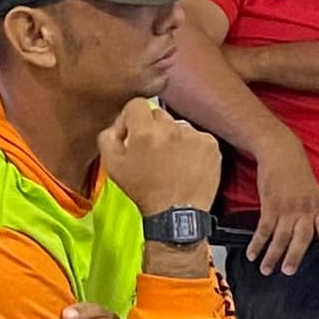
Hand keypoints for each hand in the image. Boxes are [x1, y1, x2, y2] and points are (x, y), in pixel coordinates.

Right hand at [96, 99, 221, 218]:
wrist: (176, 214)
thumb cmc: (144, 191)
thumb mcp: (112, 167)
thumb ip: (107, 138)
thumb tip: (117, 125)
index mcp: (145, 131)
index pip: (136, 104)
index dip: (131, 119)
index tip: (132, 135)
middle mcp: (171, 128)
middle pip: (158, 114)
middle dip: (152, 129)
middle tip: (151, 152)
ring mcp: (194, 135)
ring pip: (178, 126)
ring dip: (172, 138)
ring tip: (171, 162)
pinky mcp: (210, 144)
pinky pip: (196, 137)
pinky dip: (191, 148)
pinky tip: (186, 165)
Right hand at [246, 147, 318, 276]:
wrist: (280, 152)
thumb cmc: (297, 170)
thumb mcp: (313, 187)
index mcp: (316, 205)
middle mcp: (302, 209)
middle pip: (300, 237)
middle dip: (294, 255)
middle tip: (288, 270)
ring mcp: (285, 208)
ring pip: (279, 237)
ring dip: (272, 255)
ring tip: (266, 269)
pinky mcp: (269, 206)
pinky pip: (263, 229)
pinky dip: (257, 243)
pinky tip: (252, 253)